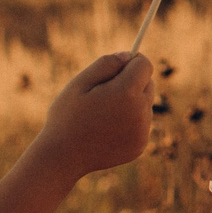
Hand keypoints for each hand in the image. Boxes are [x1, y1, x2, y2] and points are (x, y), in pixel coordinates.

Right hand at [40, 52, 153, 178]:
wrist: (62, 157)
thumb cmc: (66, 116)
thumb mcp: (79, 83)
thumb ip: (106, 64)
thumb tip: (128, 55)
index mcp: (126, 93)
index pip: (145, 65)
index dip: (132, 61)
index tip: (119, 65)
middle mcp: (140, 112)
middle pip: (148, 84)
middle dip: (132, 82)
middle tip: (106, 92)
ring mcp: (142, 131)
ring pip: (145, 105)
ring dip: (131, 103)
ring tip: (103, 114)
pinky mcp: (140, 145)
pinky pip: (141, 124)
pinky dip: (129, 123)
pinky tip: (107, 130)